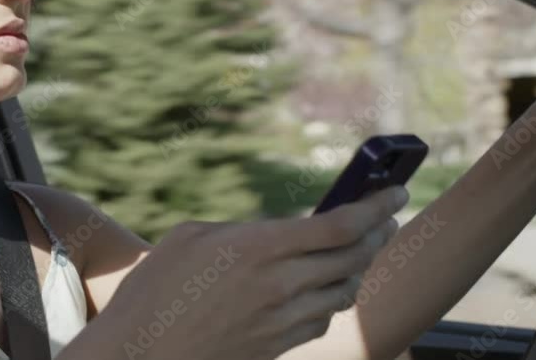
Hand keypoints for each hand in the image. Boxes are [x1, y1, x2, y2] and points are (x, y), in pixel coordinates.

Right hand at [72, 186, 407, 359]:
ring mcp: (281, 321)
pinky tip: (329, 287)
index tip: (396, 191)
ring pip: (345, 291)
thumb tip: (276, 233)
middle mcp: (279, 285)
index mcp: (258, 247)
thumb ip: (244, 231)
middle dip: (379, 233)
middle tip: (387, 218)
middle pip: (353, 257)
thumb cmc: (155, 288)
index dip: (377, 207)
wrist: (139, 353)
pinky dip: (334, 298)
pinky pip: (322, 319)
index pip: (340, 226)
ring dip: (361, 267)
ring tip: (364, 249)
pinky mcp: (276, 347)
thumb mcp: (191, 237)